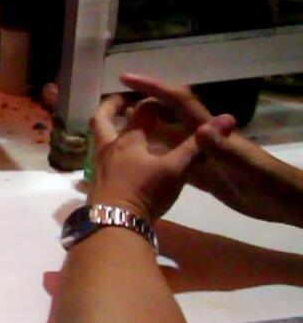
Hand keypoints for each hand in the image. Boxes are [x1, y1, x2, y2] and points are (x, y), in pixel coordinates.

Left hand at [89, 93, 211, 222]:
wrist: (114, 223)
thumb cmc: (145, 192)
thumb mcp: (176, 169)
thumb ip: (197, 145)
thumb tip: (227, 119)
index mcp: (128, 139)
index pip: (140, 111)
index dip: (153, 102)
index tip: (163, 98)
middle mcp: (108, 147)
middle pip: (102, 118)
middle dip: (112, 105)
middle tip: (122, 99)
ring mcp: (98, 164)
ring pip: (98, 138)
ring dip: (107, 128)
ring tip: (119, 127)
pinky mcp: (96, 181)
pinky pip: (100, 157)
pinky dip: (108, 150)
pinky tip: (119, 159)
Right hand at [119, 74, 299, 224]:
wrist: (285, 202)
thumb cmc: (268, 182)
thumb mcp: (245, 166)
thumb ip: (223, 149)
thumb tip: (201, 129)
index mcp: (210, 131)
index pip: (178, 101)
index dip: (153, 88)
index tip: (126, 78)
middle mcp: (201, 139)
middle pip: (167, 115)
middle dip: (141, 104)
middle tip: (110, 102)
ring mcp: (201, 156)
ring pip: (167, 138)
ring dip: (144, 129)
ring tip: (115, 127)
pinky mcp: (202, 174)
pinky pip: (173, 160)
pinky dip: (155, 155)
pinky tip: (138, 160)